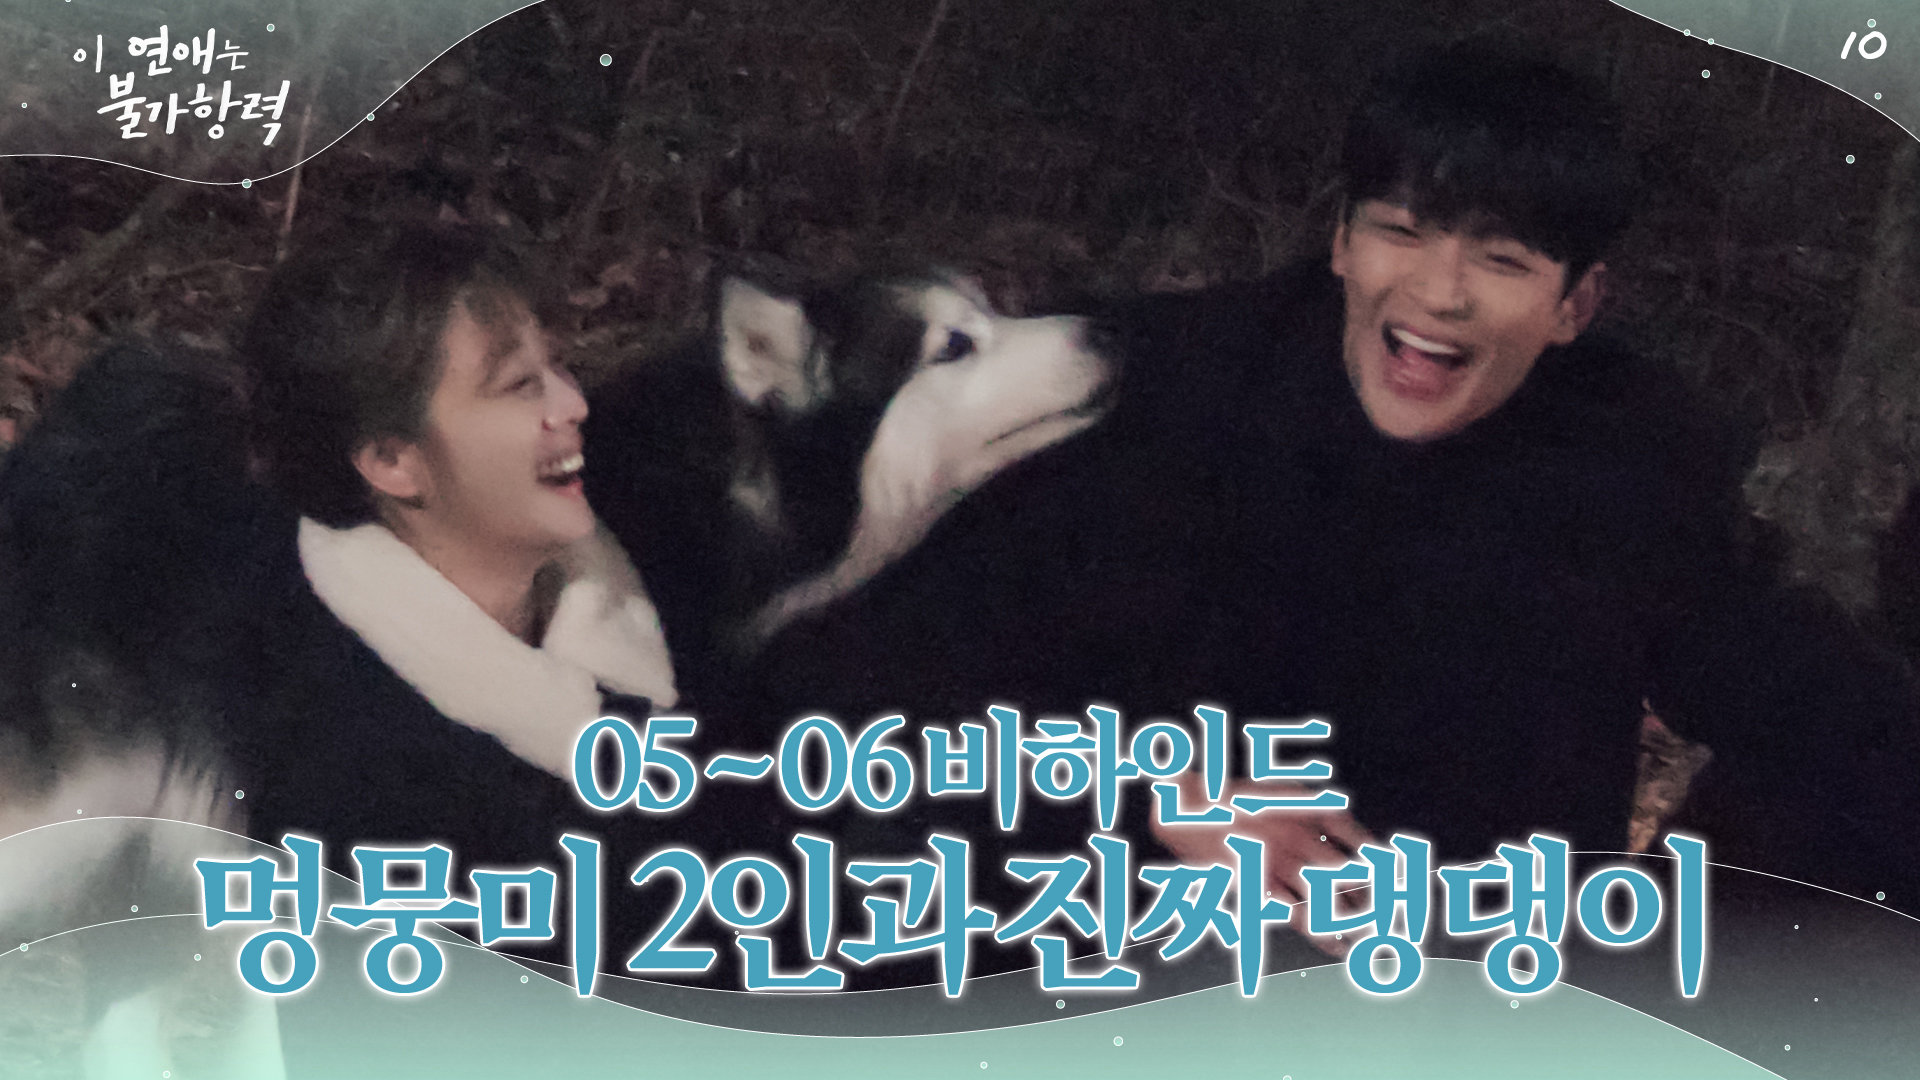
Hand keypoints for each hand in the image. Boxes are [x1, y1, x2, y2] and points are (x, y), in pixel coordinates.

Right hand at [1149, 771, 1381, 957]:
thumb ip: (1325, 815)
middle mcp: (1300, 834)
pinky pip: (1295, 915)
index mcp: (1313, 809)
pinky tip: (1334, 944)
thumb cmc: (1242, 799)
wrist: (1188, 805)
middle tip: (1396, 929)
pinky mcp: (1256, 882)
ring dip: (1354, 928)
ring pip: (1327, 902)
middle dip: (1379, 907)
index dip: (1391, 871)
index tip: (1406, 890)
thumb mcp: (1291, 794)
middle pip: (1353, 879)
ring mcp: (1278, 860)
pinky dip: (1319, 933)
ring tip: (1371, 945)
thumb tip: (1367, 849)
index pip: (1366, 845)